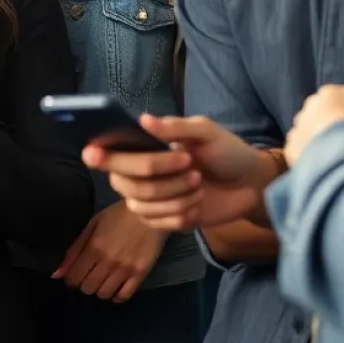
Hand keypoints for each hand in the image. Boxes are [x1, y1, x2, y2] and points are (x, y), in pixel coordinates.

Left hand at [54, 201, 167, 301]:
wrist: (147, 213)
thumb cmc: (117, 216)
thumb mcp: (92, 225)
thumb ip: (74, 249)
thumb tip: (57, 273)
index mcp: (93, 247)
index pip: (74, 277)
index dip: (71, 279)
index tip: (74, 274)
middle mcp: (107, 261)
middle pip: (88, 288)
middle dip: (84, 283)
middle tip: (89, 275)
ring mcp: (125, 269)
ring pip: (104, 294)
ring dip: (99, 289)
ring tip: (102, 279)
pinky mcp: (140, 274)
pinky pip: (124, 296)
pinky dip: (116, 296)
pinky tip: (115, 286)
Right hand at [83, 115, 275, 230]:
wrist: (250, 185)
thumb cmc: (226, 151)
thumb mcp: (206, 132)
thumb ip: (175, 128)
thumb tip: (143, 119)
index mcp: (145, 146)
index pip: (111, 152)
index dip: (99, 154)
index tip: (92, 155)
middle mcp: (140, 171)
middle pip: (124, 181)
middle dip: (159, 176)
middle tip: (192, 167)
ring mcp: (151, 198)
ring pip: (141, 204)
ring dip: (175, 195)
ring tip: (199, 184)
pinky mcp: (165, 220)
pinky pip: (157, 223)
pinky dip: (181, 213)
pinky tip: (197, 203)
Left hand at [285, 61, 343, 166]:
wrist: (339, 149)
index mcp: (326, 94)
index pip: (335, 95)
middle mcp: (308, 108)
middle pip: (318, 112)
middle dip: (328, 120)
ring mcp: (298, 128)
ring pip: (307, 130)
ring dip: (317, 137)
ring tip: (335, 151)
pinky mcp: (292, 148)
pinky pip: (300, 149)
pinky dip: (308, 154)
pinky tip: (321, 163)